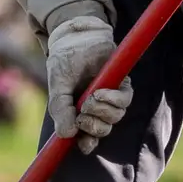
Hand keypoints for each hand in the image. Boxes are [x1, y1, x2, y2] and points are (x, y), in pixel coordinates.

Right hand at [45, 15, 133, 154]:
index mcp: (78, 112)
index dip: (87, 144)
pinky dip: (113, 100)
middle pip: (103, 130)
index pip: (86, 137)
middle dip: (94, 127)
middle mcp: (95, 108)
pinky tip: (100, 92)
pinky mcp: (122, 85)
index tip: (84, 144)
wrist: (78, 37)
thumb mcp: (57, 86)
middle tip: (83, 116)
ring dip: (102, 112)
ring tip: (91, 98)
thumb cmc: (64, 61)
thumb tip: (65, 135)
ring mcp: (110, 97)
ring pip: (115, 118)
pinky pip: (124, 101)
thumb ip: (60, 109)